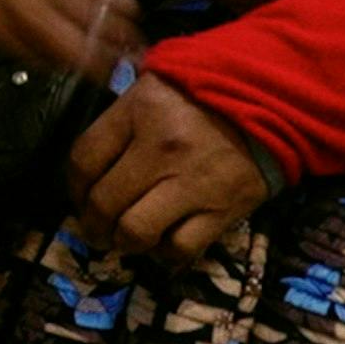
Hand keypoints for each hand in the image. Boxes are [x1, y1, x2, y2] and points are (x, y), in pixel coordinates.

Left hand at [65, 71, 273, 264]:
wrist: (272, 101)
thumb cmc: (202, 96)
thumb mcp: (151, 90)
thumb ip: (117, 121)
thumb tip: (85, 168)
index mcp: (137, 112)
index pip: (83, 160)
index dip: (72, 188)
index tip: (79, 198)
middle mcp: (161, 149)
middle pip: (104, 202)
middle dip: (92, 224)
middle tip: (96, 229)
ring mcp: (193, 182)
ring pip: (136, 231)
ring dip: (124, 243)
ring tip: (126, 239)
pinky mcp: (223, 210)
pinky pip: (180, 248)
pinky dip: (165, 253)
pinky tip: (164, 242)